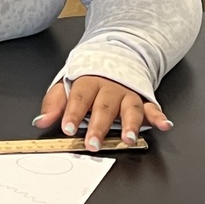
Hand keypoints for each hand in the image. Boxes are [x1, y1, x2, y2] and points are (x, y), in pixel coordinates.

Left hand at [33, 76, 172, 151]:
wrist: (112, 59)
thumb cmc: (87, 79)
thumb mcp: (66, 87)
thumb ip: (54, 104)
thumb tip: (40, 122)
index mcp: (89, 82)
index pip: (79, 97)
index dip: (73, 113)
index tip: (68, 129)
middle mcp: (110, 88)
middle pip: (104, 107)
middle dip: (99, 126)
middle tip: (93, 144)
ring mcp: (128, 94)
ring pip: (130, 108)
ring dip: (130, 124)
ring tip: (127, 139)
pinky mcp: (143, 100)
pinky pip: (153, 108)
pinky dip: (159, 117)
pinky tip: (164, 125)